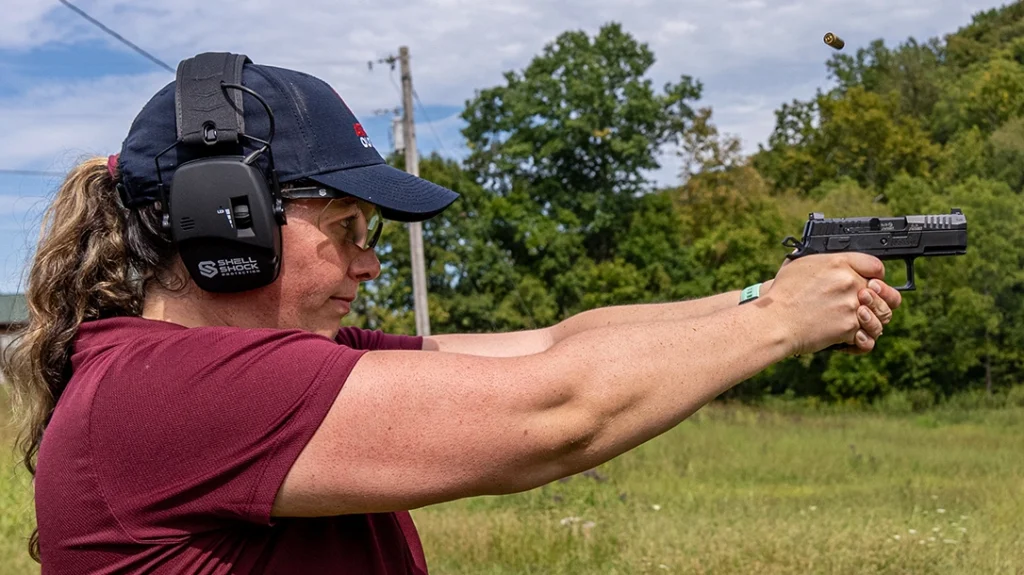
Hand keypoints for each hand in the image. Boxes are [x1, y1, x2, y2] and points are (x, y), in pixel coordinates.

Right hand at [759, 253, 901, 355]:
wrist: (775, 321)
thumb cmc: (782, 294)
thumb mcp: (799, 266)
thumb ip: (823, 262)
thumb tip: (831, 264)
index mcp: (839, 263)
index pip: (876, 266)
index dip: (877, 276)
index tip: (872, 283)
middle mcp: (850, 282)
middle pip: (885, 292)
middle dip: (880, 300)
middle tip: (869, 305)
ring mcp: (852, 306)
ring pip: (882, 315)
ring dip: (873, 321)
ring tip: (860, 323)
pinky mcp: (850, 328)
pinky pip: (868, 337)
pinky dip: (861, 341)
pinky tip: (853, 338)